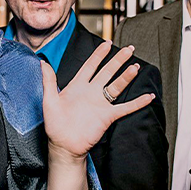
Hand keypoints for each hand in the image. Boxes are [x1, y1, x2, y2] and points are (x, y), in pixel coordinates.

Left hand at [42, 41, 154, 161]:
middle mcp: (91, 92)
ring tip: (135, 67)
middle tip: (129, 49)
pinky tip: (148, 97)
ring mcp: (101, 104)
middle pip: (107, 72)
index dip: (99, 54)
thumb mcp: (49, 100)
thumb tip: (43, 62)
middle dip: (118, 60)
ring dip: (126, 77)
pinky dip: (137, 103)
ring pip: (117, 86)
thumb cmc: (55, 125)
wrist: (63, 146)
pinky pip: (125, 108)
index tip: (107, 43)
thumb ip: (49, 80)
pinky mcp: (107, 116)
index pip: (90, 65)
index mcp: (78, 86)